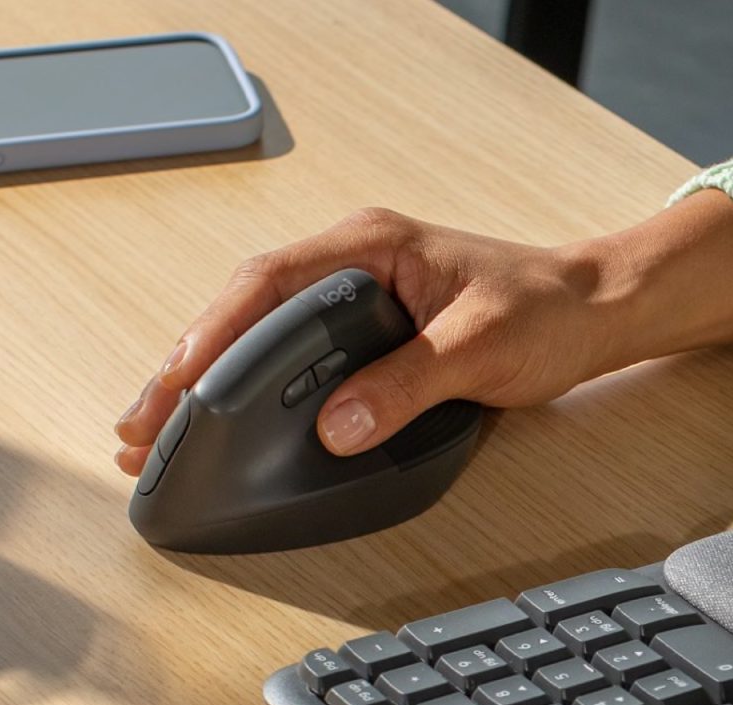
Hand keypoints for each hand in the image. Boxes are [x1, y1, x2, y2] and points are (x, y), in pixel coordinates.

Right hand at [114, 191, 732, 475]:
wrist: (593, 310)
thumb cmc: (546, 310)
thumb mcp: (480, 349)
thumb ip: (407, 385)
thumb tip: (337, 425)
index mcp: (369, 246)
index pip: (268, 283)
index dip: (213, 333)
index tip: (178, 381)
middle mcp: (350, 262)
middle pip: (242, 309)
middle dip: (184, 367)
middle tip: (139, 425)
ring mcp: (351, 294)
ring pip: (254, 331)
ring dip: (204, 380)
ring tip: (153, 430)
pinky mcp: (360, 329)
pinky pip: (283, 351)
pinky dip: (243, 385)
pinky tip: (216, 418)